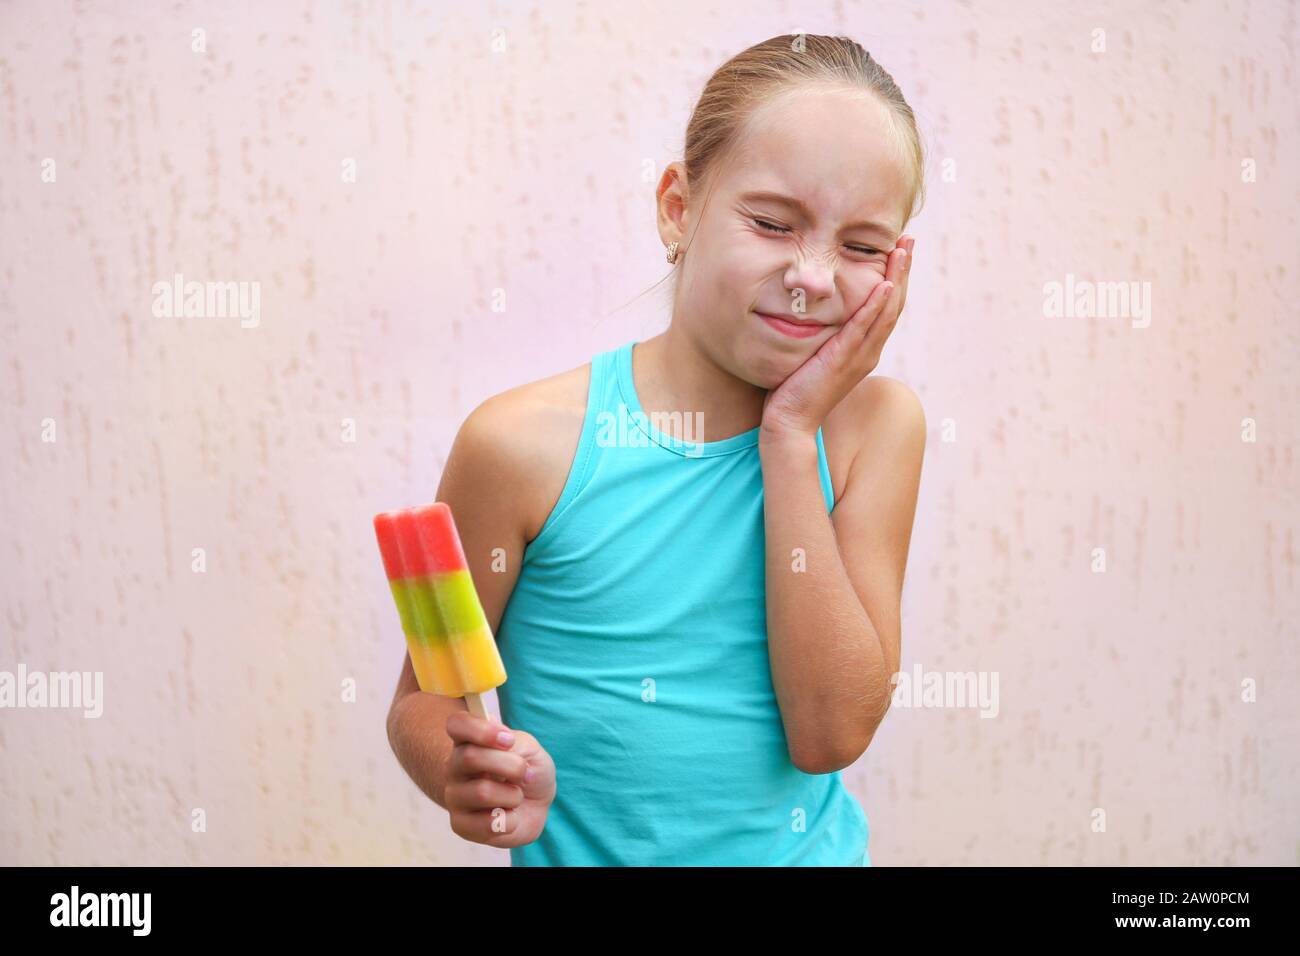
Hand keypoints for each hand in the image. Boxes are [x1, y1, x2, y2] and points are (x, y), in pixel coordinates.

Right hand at [443, 710, 554, 848]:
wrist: (536, 806)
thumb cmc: (528, 771)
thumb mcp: (530, 750)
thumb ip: (515, 743)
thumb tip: (498, 737)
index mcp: (468, 741)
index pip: (456, 724)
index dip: (481, 730)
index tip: (508, 740)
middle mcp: (454, 767)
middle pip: (470, 757)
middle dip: (510, 765)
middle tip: (524, 772)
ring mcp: (454, 796)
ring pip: (482, 791)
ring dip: (513, 795)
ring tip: (516, 796)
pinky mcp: (460, 825)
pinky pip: (487, 823)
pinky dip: (511, 820)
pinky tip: (508, 816)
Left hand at [760, 236, 914, 438]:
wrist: (789, 422)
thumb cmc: (796, 389)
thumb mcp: (815, 353)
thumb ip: (823, 333)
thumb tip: (814, 307)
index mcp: (864, 349)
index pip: (886, 307)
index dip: (895, 277)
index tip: (898, 250)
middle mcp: (868, 352)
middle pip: (894, 304)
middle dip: (902, 270)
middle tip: (908, 241)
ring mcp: (858, 357)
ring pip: (886, 312)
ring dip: (896, 279)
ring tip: (902, 251)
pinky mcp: (842, 360)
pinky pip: (863, 329)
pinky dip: (875, 306)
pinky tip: (884, 285)